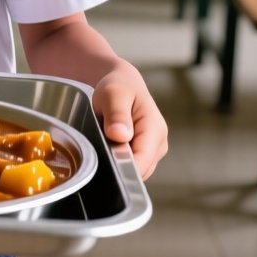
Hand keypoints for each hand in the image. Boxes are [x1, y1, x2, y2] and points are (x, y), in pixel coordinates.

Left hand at [92, 60, 167, 179]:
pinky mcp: (146, 155)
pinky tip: (109, 149)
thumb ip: (117, 114)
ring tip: (104, 145)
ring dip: (118, 164)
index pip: (142, 160)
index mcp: (154, 129)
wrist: (124, 85)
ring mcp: (153, 151)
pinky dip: (119, 162)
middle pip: (138, 170)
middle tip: (98, 149)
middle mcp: (158, 144)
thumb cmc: (119, 87)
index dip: (123, 167)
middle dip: (118, 166)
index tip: (104, 163)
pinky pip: (131, 167)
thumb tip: (120, 135)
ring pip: (134, 172)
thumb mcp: (114, 94)